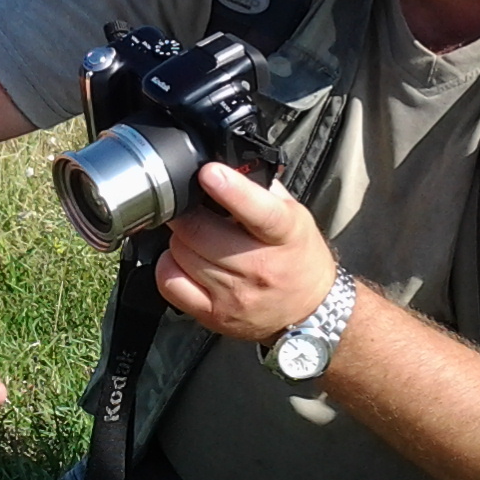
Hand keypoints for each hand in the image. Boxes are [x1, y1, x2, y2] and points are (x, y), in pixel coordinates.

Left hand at [156, 162, 335, 342]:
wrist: (311, 311)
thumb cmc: (299, 258)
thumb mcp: (294, 216)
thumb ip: (261, 189)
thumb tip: (226, 165)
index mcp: (285, 235)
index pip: (258, 212)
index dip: (230, 190)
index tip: (209, 172)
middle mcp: (260, 266)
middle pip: (201, 231)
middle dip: (187, 211)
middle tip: (189, 207)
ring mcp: (235, 294)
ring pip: (181, 252)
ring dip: (180, 238)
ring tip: (195, 236)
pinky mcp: (214, 315)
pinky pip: (170, 282)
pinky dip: (169, 265)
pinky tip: (184, 261)